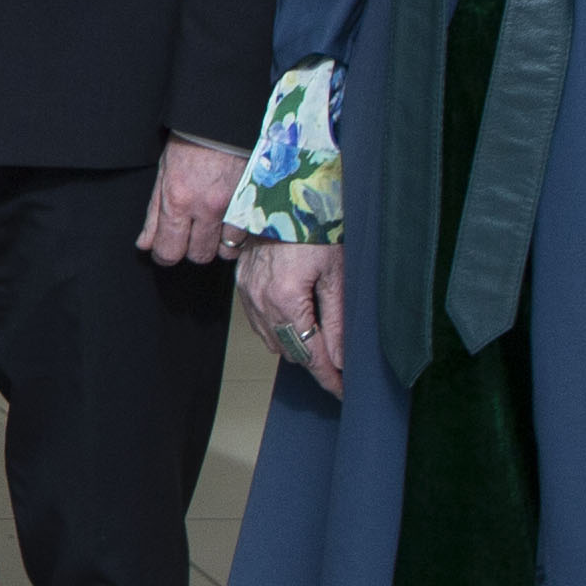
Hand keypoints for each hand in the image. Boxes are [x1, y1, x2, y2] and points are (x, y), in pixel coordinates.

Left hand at [139, 134, 242, 266]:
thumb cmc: (188, 144)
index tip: (165, 251)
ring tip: (213, 228)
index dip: (164, 255)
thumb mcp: (163, 175)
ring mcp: (233, 207)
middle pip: (199, 256)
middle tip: (190, 236)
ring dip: (218, 245)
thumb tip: (145, 245)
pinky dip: (238, 235)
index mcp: (178, 200)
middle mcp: (206, 208)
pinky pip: (247, 236)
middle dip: (192, 251)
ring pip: (227, 251)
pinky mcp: (254, 203)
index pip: (169, 251)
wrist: (222, 121)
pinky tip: (230, 222)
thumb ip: (154, 214)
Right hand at [239, 240, 345, 397]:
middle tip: (339, 361)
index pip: (310, 354)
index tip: (342, 390)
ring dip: (296, 346)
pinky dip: (278, 329)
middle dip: (315, 360)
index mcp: (286, 299)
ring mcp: (248, 293)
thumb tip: (341, 357)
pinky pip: (258, 322)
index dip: (329, 377)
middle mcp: (261, 300)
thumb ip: (338, 320)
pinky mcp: (242, 284)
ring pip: (272, 340)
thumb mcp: (337, 274)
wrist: (284, 195)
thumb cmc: (314, 226)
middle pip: (290, 351)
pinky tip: (296, 321)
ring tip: (321, 341)